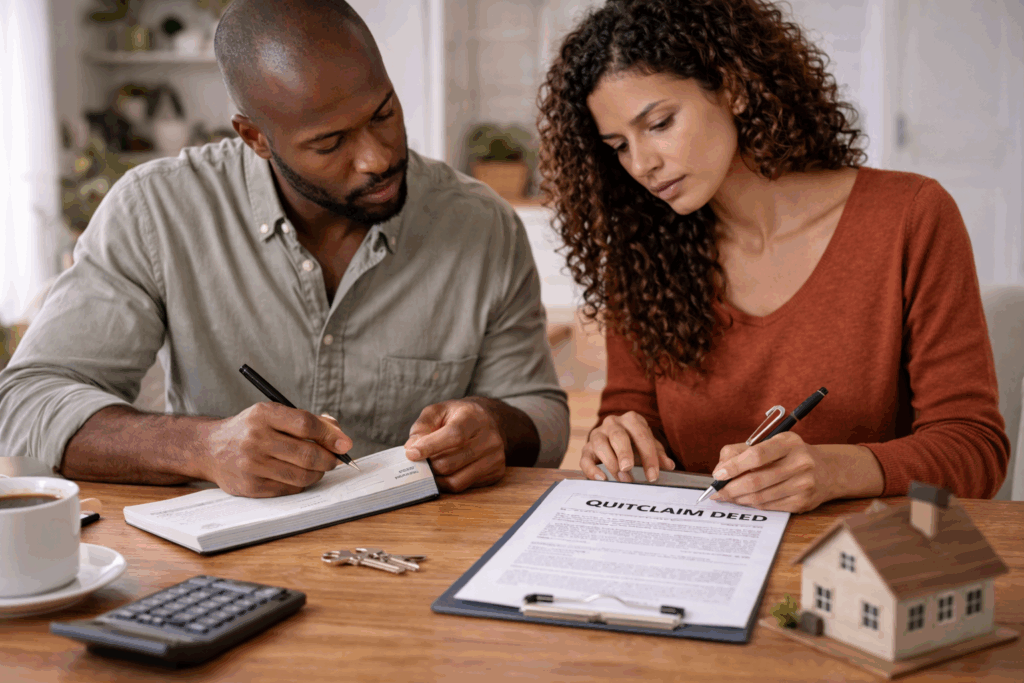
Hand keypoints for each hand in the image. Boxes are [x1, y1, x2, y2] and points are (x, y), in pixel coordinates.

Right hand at [200, 403, 352, 497]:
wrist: (210, 449)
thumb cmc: (250, 430)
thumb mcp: (272, 415)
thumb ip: (307, 421)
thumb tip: (339, 435)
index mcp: (263, 414)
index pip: (305, 425)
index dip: (330, 436)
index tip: (345, 444)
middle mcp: (255, 438)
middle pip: (307, 454)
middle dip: (329, 459)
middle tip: (334, 460)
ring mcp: (251, 464)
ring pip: (301, 476)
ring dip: (317, 474)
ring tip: (317, 468)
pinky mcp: (250, 486)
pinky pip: (289, 489)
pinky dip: (300, 484)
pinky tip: (297, 475)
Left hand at [404, 399, 505, 492]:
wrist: (488, 422)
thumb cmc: (458, 417)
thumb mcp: (438, 411)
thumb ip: (422, 426)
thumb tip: (412, 449)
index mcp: (474, 417)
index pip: (454, 435)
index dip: (430, 447)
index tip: (411, 454)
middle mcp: (489, 438)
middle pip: (450, 463)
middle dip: (428, 466)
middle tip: (418, 464)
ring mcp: (495, 457)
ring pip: (456, 481)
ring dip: (436, 479)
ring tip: (429, 470)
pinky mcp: (496, 473)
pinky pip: (465, 488)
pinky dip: (449, 483)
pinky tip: (446, 473)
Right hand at [580, 412, 675, 482]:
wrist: (614, 439)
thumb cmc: (635, 443)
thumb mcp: (649, 445)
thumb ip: (659, 455)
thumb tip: (669, 465)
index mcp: (631, 420)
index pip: (641, 435)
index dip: (648, 456)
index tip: (653, 475)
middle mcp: (612, 423)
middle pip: (617, 435)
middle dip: (624, 453)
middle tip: (629, 469)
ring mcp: (597, 435)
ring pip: (600, 444)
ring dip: (610, 463)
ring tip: (622, 478)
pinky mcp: (587, 449)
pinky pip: (585, 458)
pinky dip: (592, 469)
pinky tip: (602, 479)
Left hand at [708, 432, 837, 512]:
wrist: (827, 471)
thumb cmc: (790, 455)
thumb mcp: (770, 443)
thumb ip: (741, 451)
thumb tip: (720, 470)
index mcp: (789, 442)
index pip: (756, 455)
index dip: (734, 466)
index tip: (718, 475)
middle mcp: (800, 463)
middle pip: (756, 480)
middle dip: (731, 488)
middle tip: (717, 491)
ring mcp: (803, 485)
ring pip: (760, 496)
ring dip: (738, 498)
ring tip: (727, 495)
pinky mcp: (802, 503)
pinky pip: (768, 506)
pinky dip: (751, 504)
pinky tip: (745, 499)